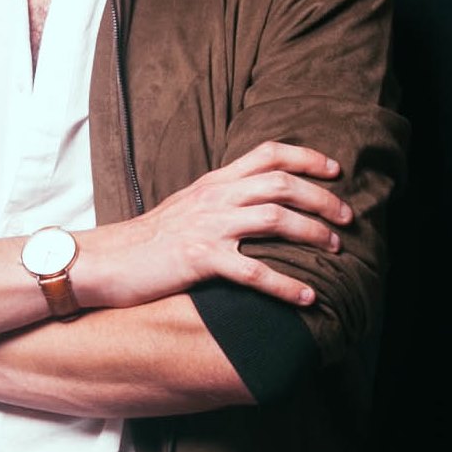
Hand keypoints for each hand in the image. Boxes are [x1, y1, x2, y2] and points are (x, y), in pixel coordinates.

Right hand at [72, 141, 350, 311]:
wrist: (105, 261)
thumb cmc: (148, 241)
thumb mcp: (188, 207)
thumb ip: (221, 200)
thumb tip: (256, 204)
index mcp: (214, 181)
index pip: (268, 154)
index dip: (307, 158)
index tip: (336, 171)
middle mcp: (215, 197)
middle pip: (281, 184)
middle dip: (322, 199)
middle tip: (347, 218)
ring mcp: (208, 226)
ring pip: (275, 219)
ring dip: (312, 234)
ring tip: (335, 251)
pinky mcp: (199, 259)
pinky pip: (253, 271)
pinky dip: (285, 285)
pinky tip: (306, 298)